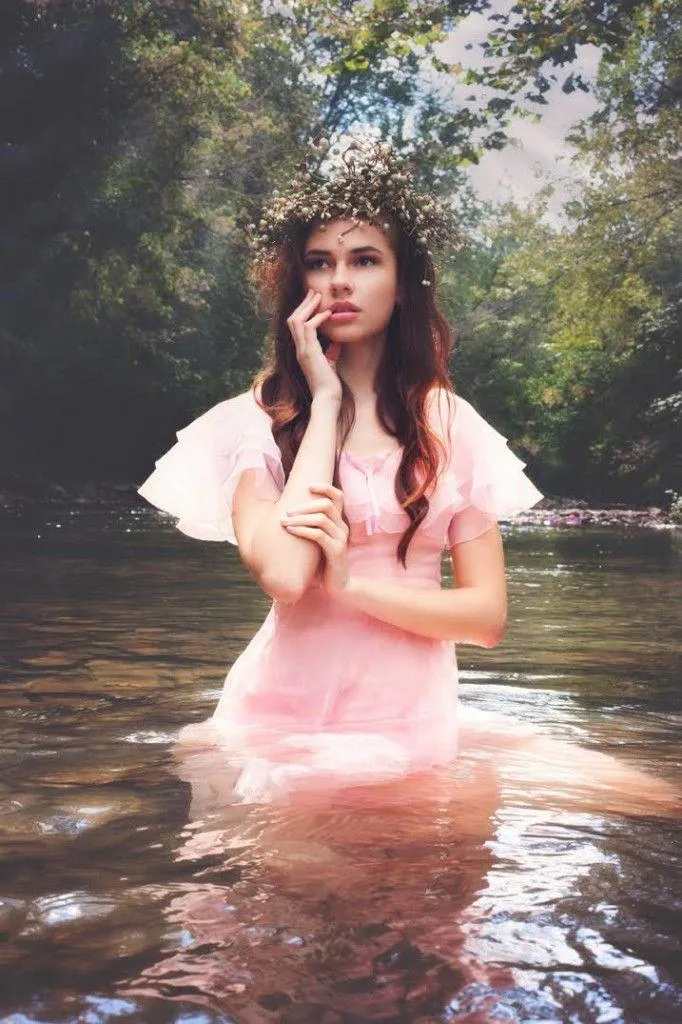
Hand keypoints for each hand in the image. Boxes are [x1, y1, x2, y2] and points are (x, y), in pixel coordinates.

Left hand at [279, 482, 348, 596]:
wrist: (338, 586)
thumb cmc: (323, 562)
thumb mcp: (318, 541)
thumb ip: (311, 526)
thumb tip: (289, 511)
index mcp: (339, 522)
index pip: (338, 496)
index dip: (324, 487)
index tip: (308, 486)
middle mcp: (342, 527)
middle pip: (327, 505)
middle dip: (304, 505)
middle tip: (287, 511)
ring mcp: (340, 539)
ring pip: (321, 519)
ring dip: (300, 518)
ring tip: (284, 522)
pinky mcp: (336, 551)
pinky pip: (318, 535)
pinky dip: (302, 530)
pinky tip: (290, 530)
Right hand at [286, 289, 341, 401]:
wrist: (327, 398)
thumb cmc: (329, 386)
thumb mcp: (330, 365)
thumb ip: (330, 354)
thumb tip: (336, 345)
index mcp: (302, 351)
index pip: (296, 326)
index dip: (303, 311)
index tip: (313, 300)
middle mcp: (299, 349)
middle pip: (293, 319)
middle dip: (303, 304)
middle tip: (313, 292)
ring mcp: (303, 351)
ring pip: (297, 320)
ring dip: (308, 307)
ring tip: (318, 296)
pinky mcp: (309, 353)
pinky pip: (309, 329)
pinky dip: (318, 319)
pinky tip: (327, 314)